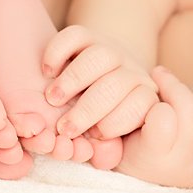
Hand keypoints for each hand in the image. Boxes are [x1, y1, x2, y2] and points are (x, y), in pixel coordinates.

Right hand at [40, 25, 158, 139]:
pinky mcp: (89, 36)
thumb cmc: (103, 124)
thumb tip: (101, 156)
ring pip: (99, 57)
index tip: (95, 137)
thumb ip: (106, 149)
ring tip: (53, 99)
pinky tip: (48, 71)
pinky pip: (76, 36)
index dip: (116, 123)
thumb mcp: (110, 141)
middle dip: (88, 109)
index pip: (140, 106)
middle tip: (64, 128)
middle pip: (117, 84)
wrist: (100, 86)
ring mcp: (112, 51)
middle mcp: (132, 72)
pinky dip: (58, 51)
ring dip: (73, 80)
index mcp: (145, 99)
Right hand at [117, 67, 192, 188]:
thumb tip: (119, 99)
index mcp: (155, 161)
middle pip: (191, 111)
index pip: (163, 119)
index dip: (156, 104)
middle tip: (159, 76)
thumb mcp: (112, 139)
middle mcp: (186, 164)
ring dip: (191, 100)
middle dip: (174, 86)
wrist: (161, 178)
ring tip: (174, 104)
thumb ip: (112, 118)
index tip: (147, 97)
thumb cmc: (132, 149)